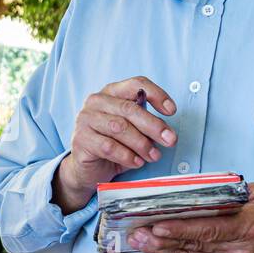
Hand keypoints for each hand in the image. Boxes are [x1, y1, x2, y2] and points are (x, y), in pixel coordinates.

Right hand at [54, 75, 176, 213]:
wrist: (86, 168)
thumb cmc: (112, 145)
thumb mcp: (132, 130)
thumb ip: (145, 125)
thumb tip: (165, 132)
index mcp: (111, 92)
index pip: (136, 84)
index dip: (156, 94)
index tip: (172, 110)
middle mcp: (96, 101)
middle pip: (129, 108)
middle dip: (153, 125)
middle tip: (170, 140)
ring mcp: (86, 119)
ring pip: (119, 128)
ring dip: (141, 144)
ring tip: (154, 156)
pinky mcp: (81, 139)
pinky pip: (108, 147)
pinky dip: (127, 156)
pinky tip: (137, 162)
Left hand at [127, 182, 253, 252]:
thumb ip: (226, 192)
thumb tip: (191, 190)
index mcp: (250, 227)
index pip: (207, 230)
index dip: (178, 229)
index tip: (154, 225)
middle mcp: (241, 252)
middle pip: (194, 246)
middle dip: (160, 241)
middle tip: (135, 233)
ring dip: (162, 251)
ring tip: (140, 242)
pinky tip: (159, 250)